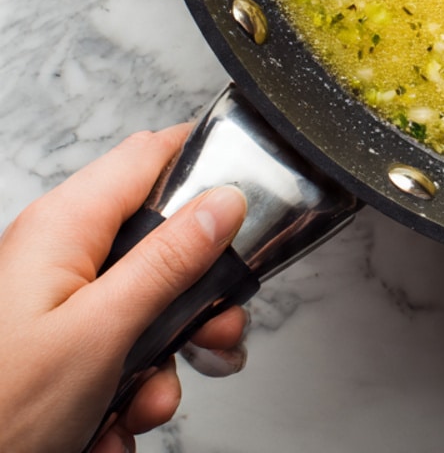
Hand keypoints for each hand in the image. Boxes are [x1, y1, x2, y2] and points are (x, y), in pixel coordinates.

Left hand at [0, 125, 249, 452]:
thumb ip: (170, 260)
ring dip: (162, 361)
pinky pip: (116, 354)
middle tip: (216, 329)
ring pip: (146, 308)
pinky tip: (109, 430)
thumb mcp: (101, 332)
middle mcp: (58, 255)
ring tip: (147, 404)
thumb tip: (223, 202)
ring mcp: (55, 303)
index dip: (205, 163)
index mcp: (64, 226)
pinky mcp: (54, 348)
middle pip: (161, 242)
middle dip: (197, 296)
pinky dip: (125, 394)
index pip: (151, 155)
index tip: (253, 193)